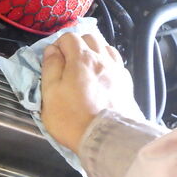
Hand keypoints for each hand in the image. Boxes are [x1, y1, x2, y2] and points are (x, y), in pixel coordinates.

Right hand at [41, 32, 143, 153]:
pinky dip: (107, 64)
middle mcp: (102, 59)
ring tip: (85, 67)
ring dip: (94, 52)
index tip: (53, 59)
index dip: (58, 45)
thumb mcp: (50, 93)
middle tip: (68, 61)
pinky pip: (116, 64)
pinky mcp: (127, 84)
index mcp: (81, 58)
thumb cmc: (72, 117)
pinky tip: (101, 77)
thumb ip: (50, 67)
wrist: (107, 139)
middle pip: (90, 38)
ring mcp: (117, 71)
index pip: (69, 37)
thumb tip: (52, 50)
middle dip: (77, 44)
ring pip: (106, 48)